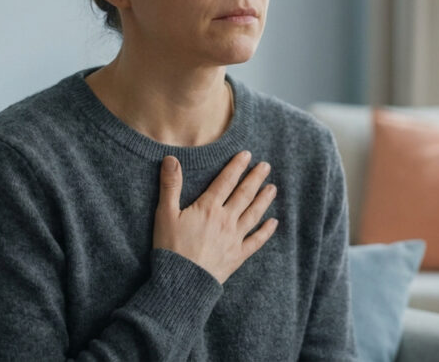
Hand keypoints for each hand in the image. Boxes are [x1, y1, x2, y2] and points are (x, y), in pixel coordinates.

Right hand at [152, 151, 277, 283]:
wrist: (181, 282)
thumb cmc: (170, 248)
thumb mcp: (165, 214)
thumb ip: (170, 185)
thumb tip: (171, 158)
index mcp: (208, 208)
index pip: (226, 181)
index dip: (236, 167)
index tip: (247, 155)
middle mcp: (225, 220)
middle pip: (244, 195)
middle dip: (255, 178)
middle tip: (266, 166)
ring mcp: (234, 238)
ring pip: (253, 214)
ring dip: (264, 200)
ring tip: (273, 188)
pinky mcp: (237, 256)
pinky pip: (256, 241)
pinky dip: (266, 231)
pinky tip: (273, 223)